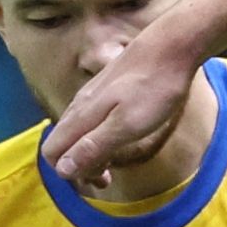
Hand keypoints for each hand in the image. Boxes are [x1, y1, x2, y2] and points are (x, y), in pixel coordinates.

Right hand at [41, 27, 205, 188]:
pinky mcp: (107, 88)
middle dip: (79, 167)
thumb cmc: (155, 87)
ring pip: (77, 131)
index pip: (52, 152)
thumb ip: (93, 147)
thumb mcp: (127, 125)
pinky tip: (120, 137)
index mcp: (81, 116)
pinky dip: (99, 136)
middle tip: (108, 179)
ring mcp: (93, 94)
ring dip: (89, 153)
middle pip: (62, 143)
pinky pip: (91, 119)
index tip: (96, 181)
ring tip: (115, 163)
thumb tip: (62, 170)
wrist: (173, 45)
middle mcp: (80, 104)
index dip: (68, 174)